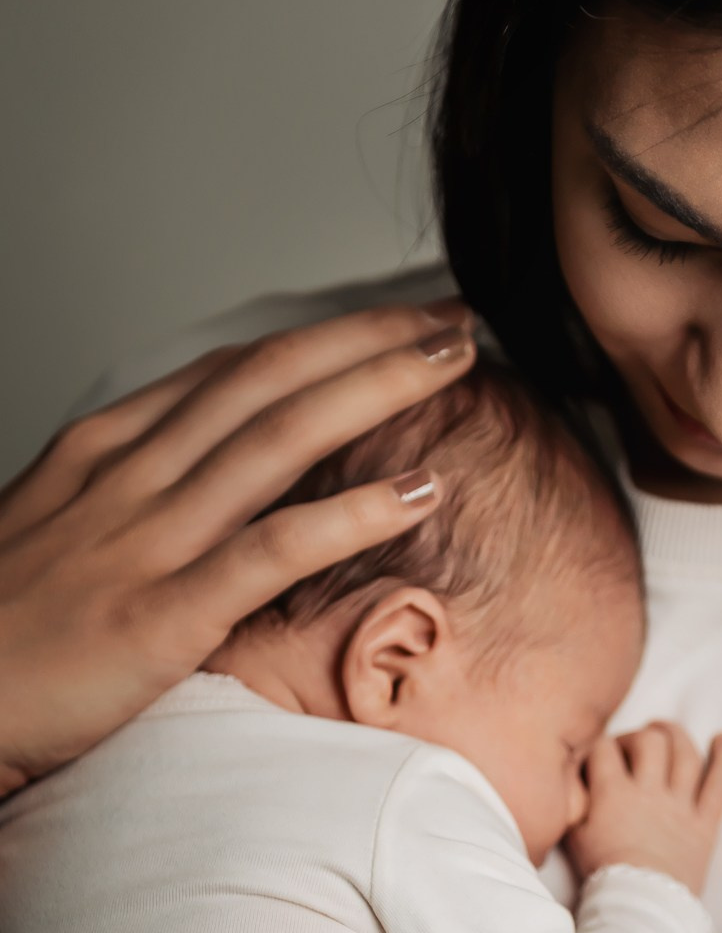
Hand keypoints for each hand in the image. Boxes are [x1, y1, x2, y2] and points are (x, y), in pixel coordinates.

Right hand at [0, 300, 474, 795]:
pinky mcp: (162, 614)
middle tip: (452, 318)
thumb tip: (201, 473)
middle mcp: (130, 476)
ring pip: (281, 438)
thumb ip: (130, 493)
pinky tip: (421, 492)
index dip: (324, 341)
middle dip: (369, 340)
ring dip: (378, 390)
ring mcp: (146, 540)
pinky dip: (355, 514)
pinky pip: (275, 549)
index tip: (393, 323)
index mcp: (104, 450)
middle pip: (271, 380)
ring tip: (455, 362)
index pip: (234, 371)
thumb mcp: (55, 531)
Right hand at [567, 723, 721, 894]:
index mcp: (613, 795)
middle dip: (638, 735)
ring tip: (666, 730)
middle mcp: (649, 792)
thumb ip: (572, 802)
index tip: (597, 757)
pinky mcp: (704, 824)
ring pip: (684, 754)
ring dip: (676, 735)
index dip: (598, 746)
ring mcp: (680, 806)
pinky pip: (719, 784)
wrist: (642, 909)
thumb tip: (572, 778)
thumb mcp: (574, 838)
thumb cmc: (604, 877)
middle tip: (631, 744)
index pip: (604, 748)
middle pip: (649, 741)